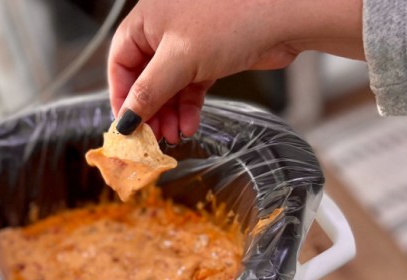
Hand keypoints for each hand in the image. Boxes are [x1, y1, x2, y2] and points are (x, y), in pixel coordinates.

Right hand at [108, 0, 364, 142]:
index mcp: (147, 19)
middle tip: (152, 138)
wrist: (286, 14)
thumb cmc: (232, 20)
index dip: (120, 96)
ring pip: (169, 86)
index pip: (120, 63)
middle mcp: (165, 29)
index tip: (125, 126)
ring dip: (170, 114)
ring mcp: (189, 42)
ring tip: (174, 136)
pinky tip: (189, 125)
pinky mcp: (211, 56)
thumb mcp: (179, 60)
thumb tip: (124, 121)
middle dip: (149, 110)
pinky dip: (189, 107)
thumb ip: (148, 93)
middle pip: (145, 78)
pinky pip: (190, 87)